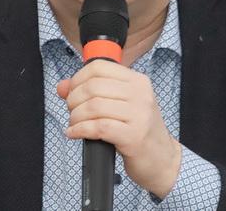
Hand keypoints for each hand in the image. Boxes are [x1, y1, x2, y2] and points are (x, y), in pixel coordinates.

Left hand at [56, 60, 181, 198]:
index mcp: (137, 81)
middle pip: (93, 86)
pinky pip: (98, 127)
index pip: (99, 67)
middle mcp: (140, 94)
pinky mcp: (134, 136)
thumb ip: (92, 92)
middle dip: (74, 100)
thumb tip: (63, 86)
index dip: (78, 78)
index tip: (72, 92)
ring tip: (75, 124)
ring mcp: (139, 114)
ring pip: (94, 107)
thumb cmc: (139, 131)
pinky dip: (80, 130)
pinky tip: (75, 133)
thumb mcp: (120, 105)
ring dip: (76, 117)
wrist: (163, 159)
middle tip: (73, 111)